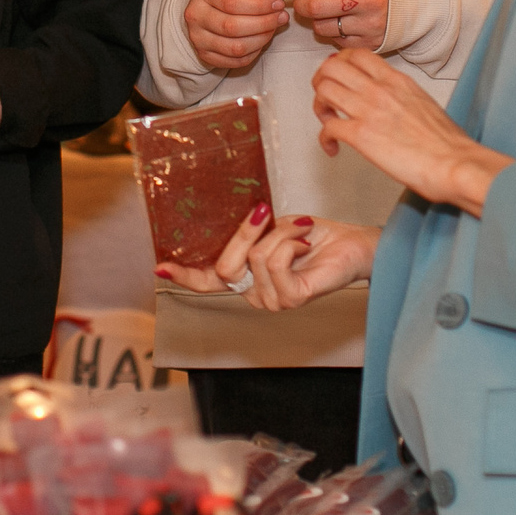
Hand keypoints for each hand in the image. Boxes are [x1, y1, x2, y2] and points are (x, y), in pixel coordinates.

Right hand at [158, 205, 380, 310]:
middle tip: (265, 213)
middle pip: (227, 266)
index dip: (184, 275)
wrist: (354, 244)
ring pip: (256, 258)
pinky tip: (306, 242)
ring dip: (280, 232)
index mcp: (247, 279)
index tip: (161, 267)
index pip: (209, 282)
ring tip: (300, 230)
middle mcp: (256, 295)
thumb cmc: (315, 236)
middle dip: (245, 233)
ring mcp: (273, 301)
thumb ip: (247, 235)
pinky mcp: (293, 298)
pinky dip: (290, 241)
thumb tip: (227, 226)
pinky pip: (276, 261)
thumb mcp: (271, 229)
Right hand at [185, 0, 289, 72]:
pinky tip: (260, 40)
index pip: (232, 3)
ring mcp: (198, 38)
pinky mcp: (204, 54)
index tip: (279, 4)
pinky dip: (253, 53)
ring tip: (273, 29)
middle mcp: (196, 16)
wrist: (205, 5)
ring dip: (261, 40)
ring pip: (235, 48)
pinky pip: (234, 61)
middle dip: (264, 24)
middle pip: (232, 27)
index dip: (260, 6)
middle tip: (282, 17)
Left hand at [282, 0, 384, 50]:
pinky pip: (335, 41)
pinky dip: (332, 33)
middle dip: (298, 4)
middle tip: (299, 1)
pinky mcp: (370, 43)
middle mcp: (366, 0)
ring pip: (321, 27)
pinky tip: (341, 23)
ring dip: (315, 20)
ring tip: (326, 12)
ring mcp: (369, 24)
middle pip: (312, 7)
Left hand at [310, 50, 509, 215]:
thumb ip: (400, 95)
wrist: (456, 163)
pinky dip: (324, 139)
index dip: (338, 63)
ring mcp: (368, 110)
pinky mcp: (361, 135)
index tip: (339, 79)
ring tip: (329, 122)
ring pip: (324, 90)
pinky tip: (334, 148)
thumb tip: (387, 102)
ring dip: (320, 106)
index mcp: (396, 80)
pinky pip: (327, 128)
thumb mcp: (423, 102)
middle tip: (327, 99)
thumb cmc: (447, 142)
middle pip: (331, 67)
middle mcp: (379, 89)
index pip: (356, 54)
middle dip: (321, 81)